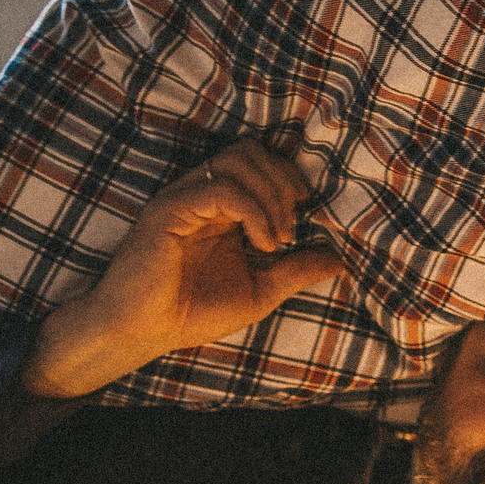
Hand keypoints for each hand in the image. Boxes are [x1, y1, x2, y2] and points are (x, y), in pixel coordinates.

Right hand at [23, 138, 341, 398]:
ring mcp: (184, 199)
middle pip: (250, 151)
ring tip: (278, 239)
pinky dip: (254, 211)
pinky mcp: (169, 211)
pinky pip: (221, 188)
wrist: (144, 332)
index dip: (289, 177)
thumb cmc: (193, 312)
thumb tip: (341, 258)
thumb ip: (298, 270)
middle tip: (292, 228)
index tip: (307, 209)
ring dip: (272, 195)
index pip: (258, 160)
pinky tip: (263, 244)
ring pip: (238, 159)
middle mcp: (200, 195)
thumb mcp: (262, 290)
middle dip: (284, 182)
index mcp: (220, 206)